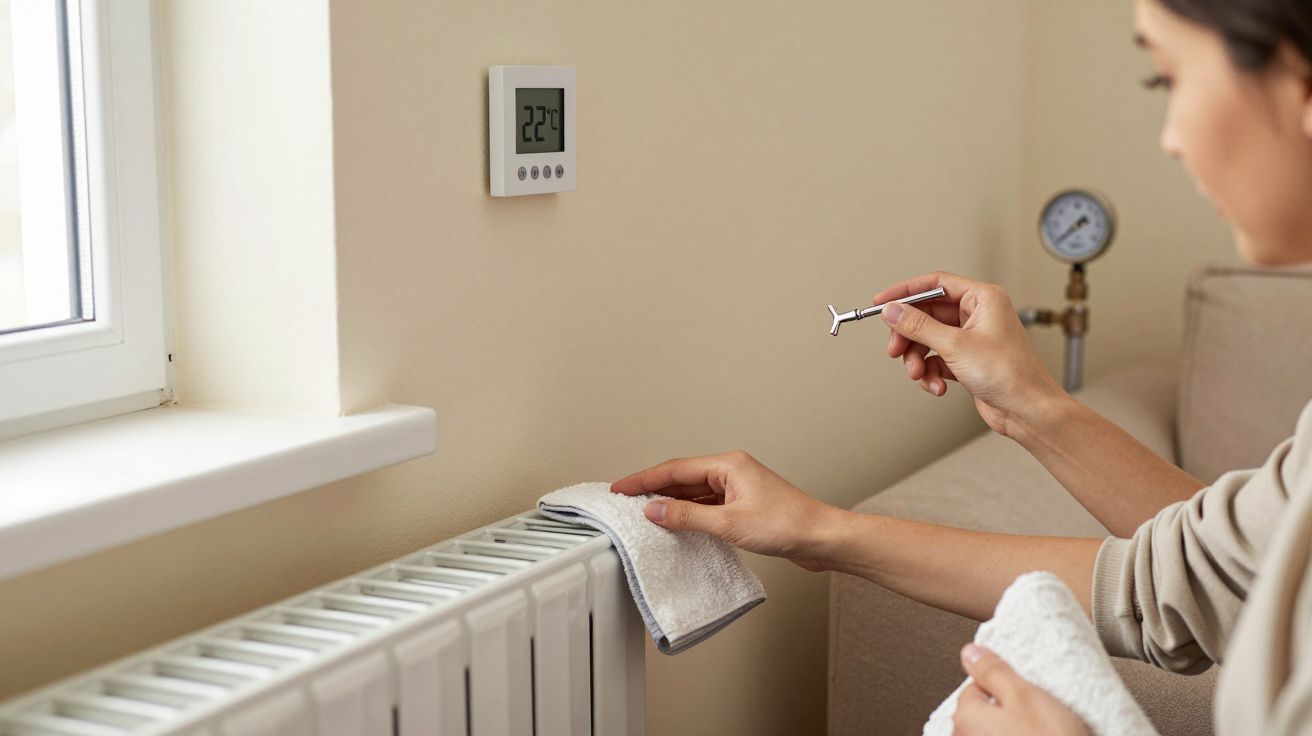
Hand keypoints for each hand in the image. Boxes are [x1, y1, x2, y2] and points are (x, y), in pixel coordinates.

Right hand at [609, 450, 841, 571]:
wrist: (822, 539)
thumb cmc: (788, 524)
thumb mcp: (729, 523)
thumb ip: (687, 516)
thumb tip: (654, 509)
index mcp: (728, 465)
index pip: (675, 468)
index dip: (644, 479)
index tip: (620, 488)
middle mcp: (732, 471)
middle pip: (682, 477)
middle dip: (653, 489)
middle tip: (625, 501)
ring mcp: (738, 488)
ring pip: (694, 492)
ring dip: (670, 502)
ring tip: (644, 514)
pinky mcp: (744, 506)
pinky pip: (707, 505)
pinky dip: (689, 513)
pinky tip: (677, 524)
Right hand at [872, 271, 1064, 437]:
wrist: (1028, 411)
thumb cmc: (1010, 374)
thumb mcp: (955, 345)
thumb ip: (919, 326)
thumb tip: (893, 310)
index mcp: (983, 299)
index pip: (935, 284)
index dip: (905, 292)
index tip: (882, 303)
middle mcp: (978, 315)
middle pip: (927, 315)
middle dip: (909, 335)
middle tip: (895, 349)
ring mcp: (972, 338)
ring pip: (928, 340)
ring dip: (918, 359)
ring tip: (919, 374)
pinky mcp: (968, 360)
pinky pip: (937, 359)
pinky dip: (931, 372)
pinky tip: (936, 386)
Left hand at [952, 644, 1088, 735]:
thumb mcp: (1024, 695)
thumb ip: (992, 670)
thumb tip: (971, 653)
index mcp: (964, 718)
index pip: (977, 685)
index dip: (1006, 685)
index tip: (1025, 690)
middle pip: (987, 712)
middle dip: (1011, 711)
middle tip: (1038, 714)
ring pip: (998, 732)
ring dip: (1018, 731)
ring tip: (1043, 733)